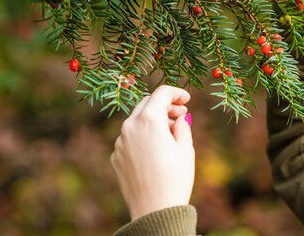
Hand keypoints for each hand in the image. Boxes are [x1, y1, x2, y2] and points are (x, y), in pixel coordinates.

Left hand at [110, 85, 193, 220]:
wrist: (154, 210)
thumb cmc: (175, 178)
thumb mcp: (186, 148)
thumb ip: (182, 126)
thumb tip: (179, 118)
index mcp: (149, 120)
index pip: (162, 93)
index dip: (177, 93)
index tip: (187, 99)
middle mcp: (130, 126)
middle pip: (146, 103)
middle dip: (164, 105)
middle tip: (181, 114)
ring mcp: (120, 142)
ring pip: (136, 121)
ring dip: (153, 121)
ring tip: (171, 134)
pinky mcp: (116, 157)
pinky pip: (130, 138)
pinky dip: (143, 136)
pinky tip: (156, 150)